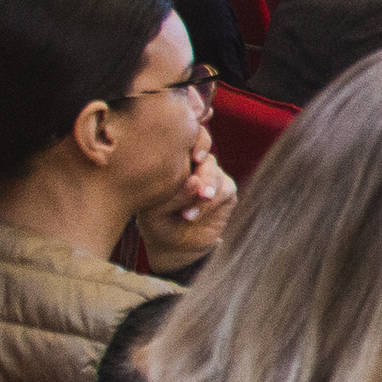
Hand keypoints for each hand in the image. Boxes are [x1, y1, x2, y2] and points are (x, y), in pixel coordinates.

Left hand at [136, 130, 235, 270]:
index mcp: (173, 158)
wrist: (174, 245)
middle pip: (206, 151)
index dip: (196, 141)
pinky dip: (208, 205)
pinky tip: (191, 216)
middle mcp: (194, 163)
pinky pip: (224, 190)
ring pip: (215, 172)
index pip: (188, 136)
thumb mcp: (155, 207)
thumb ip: (174, 192)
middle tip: (197, 185)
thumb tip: (195, 180)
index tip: (193, 157)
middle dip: (203, 170)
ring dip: (205, 191)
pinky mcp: (226, 192)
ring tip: (188, 213)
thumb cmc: (156, 221)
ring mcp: (211, 175)